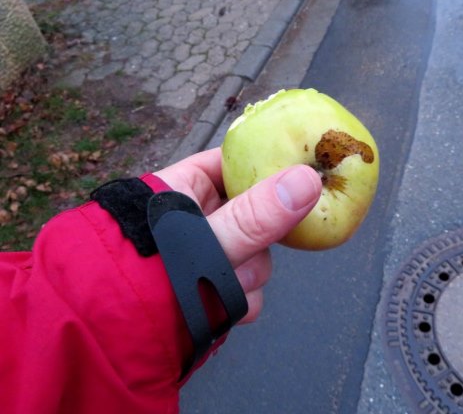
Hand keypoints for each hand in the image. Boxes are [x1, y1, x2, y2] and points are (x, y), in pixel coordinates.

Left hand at [154, 148, 321, 323]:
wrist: (111, 340)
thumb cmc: (142, 274)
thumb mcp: (203, 241)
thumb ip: (256, 216)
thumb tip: (309, 179)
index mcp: (188, 187)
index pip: (237, 164)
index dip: (268, 170)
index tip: (297, 179)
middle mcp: (201, 217)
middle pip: (256, 215)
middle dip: (256, 243)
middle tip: (245, 254)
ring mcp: (208, 252)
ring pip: (255, 254)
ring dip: (246, 277)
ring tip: (221, 289)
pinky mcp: (212, 284)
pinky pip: (246, 284)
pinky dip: (240, 299)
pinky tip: (224, 308)